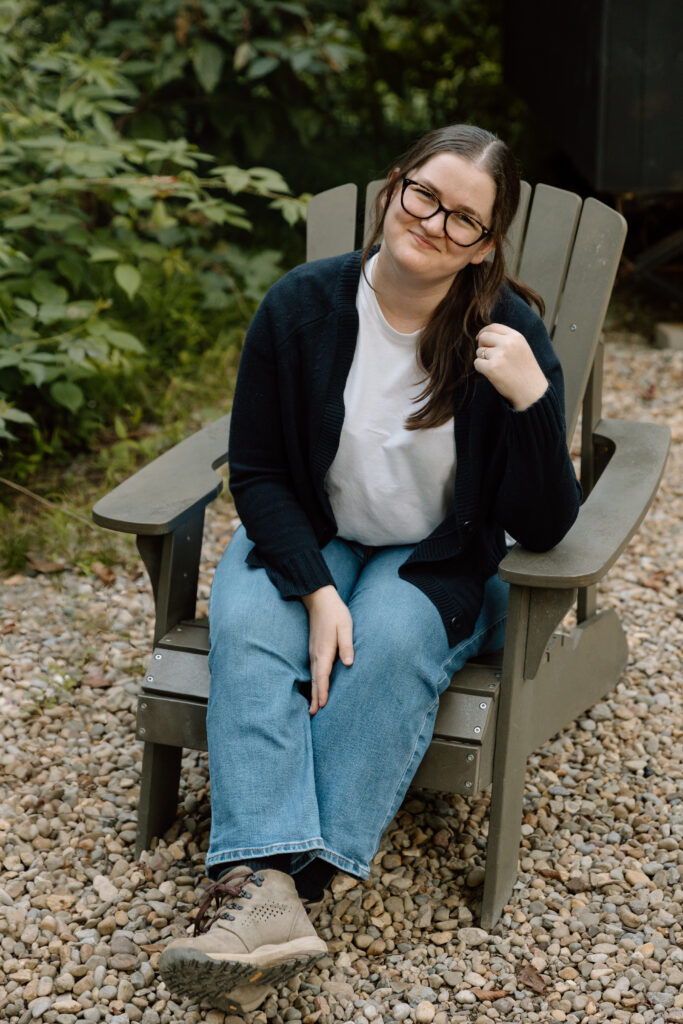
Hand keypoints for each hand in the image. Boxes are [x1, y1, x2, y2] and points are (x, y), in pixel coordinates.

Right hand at [301, 585, 353, 713]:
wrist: (319, 599)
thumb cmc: (336, 613)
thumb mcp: (345, 627)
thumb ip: (347, 645)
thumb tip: (349, 663)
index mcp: (324, 650)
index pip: (323, 675)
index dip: (323, 691)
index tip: (322, 706)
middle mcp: (316, 654)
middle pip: (315, 680)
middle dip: (315, 697)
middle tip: (313, 714)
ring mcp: (313, 652)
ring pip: (313, 676)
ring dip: (313, 691)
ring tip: (312, 707)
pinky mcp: (314, 649)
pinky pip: (313, 670)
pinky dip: (313, 682)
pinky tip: (315, 687)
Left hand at [474, 323, 547, 410]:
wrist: (532, 392)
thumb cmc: (526, 372)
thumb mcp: (522, 349)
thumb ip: (507, 340)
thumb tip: (482, 336)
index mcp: (517, 337)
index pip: (494, 326)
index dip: (484, 332)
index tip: (480, 339)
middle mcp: (508, 343)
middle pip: (483, 337)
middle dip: (482, 346)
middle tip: (488, 357)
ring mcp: (499, 355)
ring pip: (479, 351)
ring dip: (483, 359)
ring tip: (497, 368)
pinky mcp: (491, 368)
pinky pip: (477, 363)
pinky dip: (481, 369)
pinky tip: (492, 374)